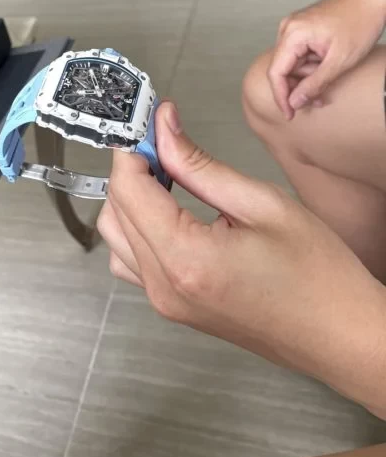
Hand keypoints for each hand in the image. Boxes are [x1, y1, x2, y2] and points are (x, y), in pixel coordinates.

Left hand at [98, 101, 385, 416]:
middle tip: (165, 141)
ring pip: (116, 236)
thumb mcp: (261, 203)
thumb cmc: (317, 275)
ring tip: (169, 175)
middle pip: (116, 210)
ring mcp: (165, 301)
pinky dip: (137, 229)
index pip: (128, 189)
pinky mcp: (172, 306)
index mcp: (185, 259)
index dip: (135, 148)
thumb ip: (200, 165)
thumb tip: (164, 130)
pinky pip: (131, 261)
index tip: (152, 121)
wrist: (339, 335)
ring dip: (131, 199)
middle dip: (133, 168)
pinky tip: (169, 212)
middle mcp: (164, 285)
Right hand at [268, 0, 384, 118]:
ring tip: (328, 83)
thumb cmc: (360, 22)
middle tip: (317, 102)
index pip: (276, 72)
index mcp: (292, 34)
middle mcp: (288, 28)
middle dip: (299, 88)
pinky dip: (310, 66)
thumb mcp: (339, 61)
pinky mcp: (302, 28)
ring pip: (292, 63)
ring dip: (307, 78)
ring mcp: (294, 27)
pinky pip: (299, 53)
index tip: (289, 114)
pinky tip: (325, 70)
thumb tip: (294, 102)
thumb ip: (314, 84)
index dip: (281, 96)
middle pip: (283, 68)